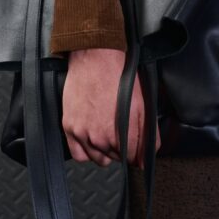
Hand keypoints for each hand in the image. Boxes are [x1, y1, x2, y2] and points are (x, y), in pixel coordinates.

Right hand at [62, 48, 160, 168]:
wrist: (96, 58)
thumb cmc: (120, 76)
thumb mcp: (143, 105)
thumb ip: (148, 136)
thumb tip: (146, 161)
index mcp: (122, 135)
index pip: (134, 159)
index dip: (138, 151)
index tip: (136, 142)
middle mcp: (101, 139)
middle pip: (116, 158)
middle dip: (122, 148)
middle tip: (122, 128)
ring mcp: (83, 134)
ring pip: (98, 158)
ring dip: (105, 150)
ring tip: (108, 131)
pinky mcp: (70, 128)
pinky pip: (78, 154)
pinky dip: (86, 151)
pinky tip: (92, 138)